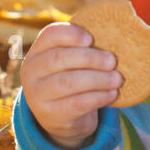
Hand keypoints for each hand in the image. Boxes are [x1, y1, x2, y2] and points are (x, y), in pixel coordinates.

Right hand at [20, 21, 124, 149]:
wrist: (60, 116)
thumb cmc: (71, 77)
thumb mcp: (70, 61)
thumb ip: (83, 47)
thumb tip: (117, 36)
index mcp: (37, 51)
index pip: (50, 35)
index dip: (71, 34)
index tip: (91, 38)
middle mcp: (31, 71)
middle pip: (59, 58)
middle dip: (90, 58)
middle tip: (112, 61)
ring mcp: (37, 95)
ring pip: (68, 82)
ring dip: (98, 79)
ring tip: (117, 79)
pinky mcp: (51, 114)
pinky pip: (77, 103)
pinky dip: (98, 97)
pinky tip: (112, 93)